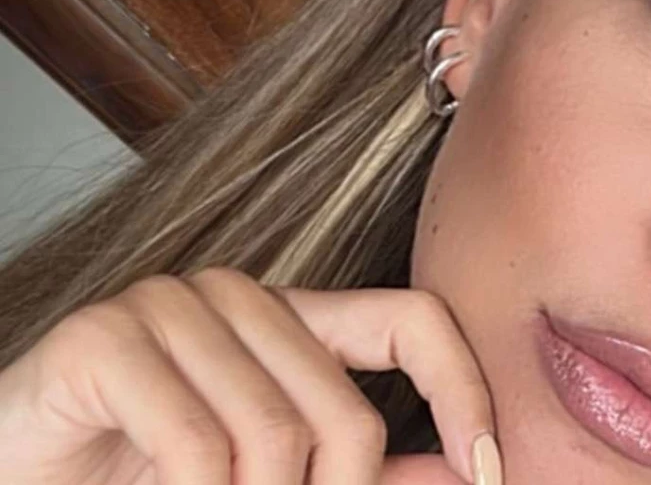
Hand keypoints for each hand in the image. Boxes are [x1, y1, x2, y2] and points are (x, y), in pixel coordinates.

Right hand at [0, 267, 501, 484]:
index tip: (490, 473)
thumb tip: (466, 476)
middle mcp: (240, 297)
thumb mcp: (270, 475)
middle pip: (345, 413)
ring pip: (273, 436)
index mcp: (292, 318)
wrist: (28, 474)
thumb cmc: (145, 475)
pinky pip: (196, 445)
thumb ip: (361, 472)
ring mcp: (170, 306)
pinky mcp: (102, 339)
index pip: (415, 321)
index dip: (463, 392)